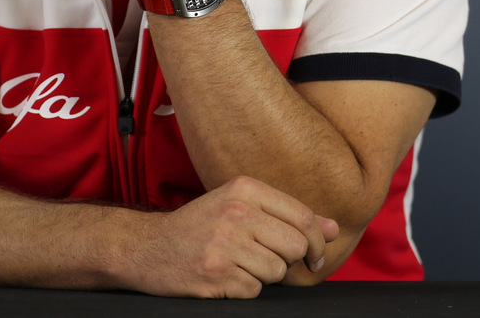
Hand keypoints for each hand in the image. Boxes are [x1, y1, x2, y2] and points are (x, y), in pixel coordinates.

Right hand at [126, 176, 338, 297]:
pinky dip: (245, 289)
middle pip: (295, 246)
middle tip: (267, 258)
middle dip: (289, 259)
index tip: (316, 255)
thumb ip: (287, 215)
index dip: (317, 240)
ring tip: (240, 263)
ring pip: (277, 271)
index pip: (302, 216)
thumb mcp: (240, 205)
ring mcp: (224, 244)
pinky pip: (254, 290)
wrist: (146, 247)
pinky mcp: (215, 275)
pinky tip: (226, 276)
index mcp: (245, 189)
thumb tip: (333, 228)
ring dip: (264, 275)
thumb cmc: (200, 225)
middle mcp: (235, 213)